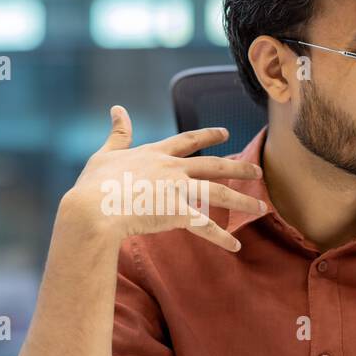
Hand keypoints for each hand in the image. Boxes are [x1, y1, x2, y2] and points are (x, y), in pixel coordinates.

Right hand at [61, 106, 266, 251]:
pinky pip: (206, 227)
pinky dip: (222, 238)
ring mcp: (176, 190)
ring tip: (262, 208)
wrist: (93, 208)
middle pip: (213, 165)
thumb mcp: (104, 154)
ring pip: (218, 193)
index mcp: (154, 153)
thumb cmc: (93, 184)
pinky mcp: (177, 213)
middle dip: (238, 168)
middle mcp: (171, 168)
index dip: (208, 135)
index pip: (187, 140)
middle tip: (258, 172)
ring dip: (243, 201)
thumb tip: (117, 108)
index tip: (225, 133)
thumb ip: (118, 133)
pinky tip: (236, 246)